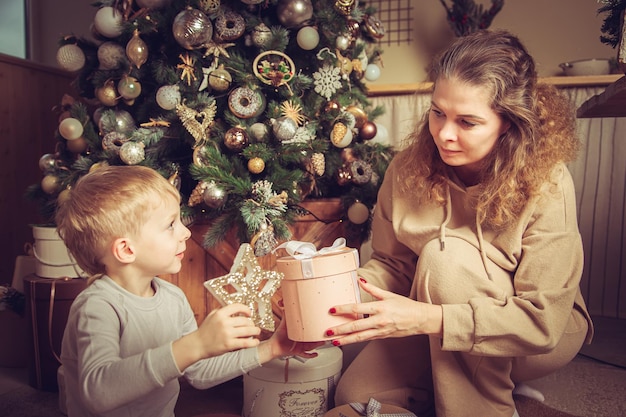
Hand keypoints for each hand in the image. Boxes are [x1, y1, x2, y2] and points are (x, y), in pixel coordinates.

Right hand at [196, 303, 260, 356]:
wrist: (197, 345)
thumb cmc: (204, 331)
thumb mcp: (211, 316)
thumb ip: (222, 310)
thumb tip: (234, 307)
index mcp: (220, 314)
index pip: (237, 307)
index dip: (246, 309)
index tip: (249, 313)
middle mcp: (224, 322)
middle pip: (245, 320)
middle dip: (251, 323)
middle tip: (253, 325)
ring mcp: (227, 334)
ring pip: (247, 330)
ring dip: (255, 331)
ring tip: (257, 331)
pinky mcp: (229, 344)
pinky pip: (245, 342)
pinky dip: (253, 342)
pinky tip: (256, 342)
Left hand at [260, 317, 323, 362]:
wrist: (273, 346)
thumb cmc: (279, 336)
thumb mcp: (284, 323)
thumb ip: (286, 314)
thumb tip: (284, 303)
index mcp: (301, 332)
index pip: (310, 330)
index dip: (317, 327)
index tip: (323, 323)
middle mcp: (302, 340)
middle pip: (314, 338)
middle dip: (321, 336)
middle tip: (327, 333)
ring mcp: (301, 346)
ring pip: (312, 346)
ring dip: (318, 344)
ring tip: (323, 341)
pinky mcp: (298, 351)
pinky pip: (306, 355)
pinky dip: (311, 355)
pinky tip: (315, 354)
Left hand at [325, 279, 442, 345]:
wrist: (420, 320)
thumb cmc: (406, 306)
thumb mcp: (389, 295)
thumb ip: (372, 289)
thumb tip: (360, 281)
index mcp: (380, 307)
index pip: (357, 308)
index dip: (343, 309)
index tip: (332, 310)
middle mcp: (379, 321)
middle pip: (356, 326)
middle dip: (340, 329)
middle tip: (328, 331)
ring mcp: (380, 331)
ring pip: (359, 337)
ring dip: (345, 340)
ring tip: (333, 341)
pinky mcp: (382, 337)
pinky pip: (366, 339)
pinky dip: (355, 340)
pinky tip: (346, 341)